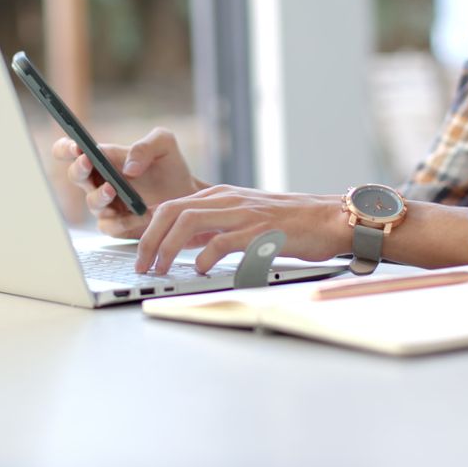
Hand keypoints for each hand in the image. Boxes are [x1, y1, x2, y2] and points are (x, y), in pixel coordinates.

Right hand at [52, 127, 204, 238]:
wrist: (187, 196)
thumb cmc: (170, 168)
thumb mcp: (164, 145)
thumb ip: (146, 146)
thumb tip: (128, 168)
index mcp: (104, 158)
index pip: (73, 150)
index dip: (66, 148)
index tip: (75, 146)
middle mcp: (100, 181)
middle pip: (76, 175)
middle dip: (78, 169)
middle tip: (87, 162)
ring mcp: (106, 205)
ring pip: (92, 202)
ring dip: (100, 196)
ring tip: (113, 189)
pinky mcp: (117, 226)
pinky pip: (111, 226)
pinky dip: (124, 221)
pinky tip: (140, 214)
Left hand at [135, 185, 350, 273]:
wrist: (329, 218)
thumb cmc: (289, 223)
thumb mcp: (244, 218)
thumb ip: (216, 227)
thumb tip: (186, 244)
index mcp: (220, 196)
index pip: (171, 206)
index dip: (148, 230)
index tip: (138, 254)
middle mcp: (227, 200)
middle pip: (171, 212)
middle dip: (149, 240)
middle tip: (142, 265)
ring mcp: (242, 213)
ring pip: (188, 222)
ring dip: (168, 248)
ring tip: (161, 269)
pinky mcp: (259, 230)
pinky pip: (221, 241)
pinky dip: (204, 256)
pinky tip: (199, 269)